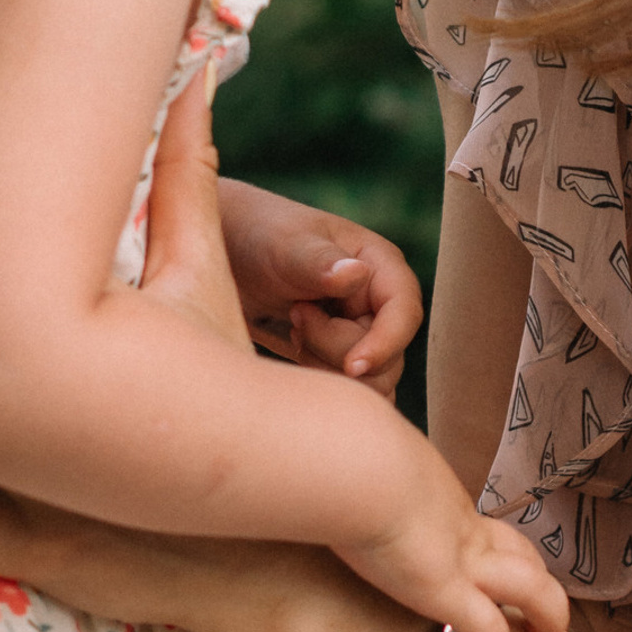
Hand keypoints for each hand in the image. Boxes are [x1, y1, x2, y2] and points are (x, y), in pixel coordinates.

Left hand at [219, 178, 422, 397]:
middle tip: (297, 316)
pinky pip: (349, 394)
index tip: (351, 366)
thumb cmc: (260, 237)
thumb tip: (356, 274)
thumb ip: (319, 261)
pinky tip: (294, 349)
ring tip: (295, 329)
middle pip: (388, 359)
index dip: (386, 344)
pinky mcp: (339, 359)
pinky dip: (321, 383)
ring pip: (370, 383)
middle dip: (337, 351)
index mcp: (379, 266)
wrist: (226, 257)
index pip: (405, 314)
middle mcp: (378, 303)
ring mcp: (361, 333)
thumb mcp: (285, 245)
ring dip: (326, 367)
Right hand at [332, 449, 570, 631]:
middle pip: (520, 550)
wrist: (358, 464)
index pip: (477, 524)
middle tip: (529, 605)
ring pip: (534, 587)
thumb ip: (364, 477)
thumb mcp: (363, 462)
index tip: (474, 568)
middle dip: (534, 578)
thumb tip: (342, 475)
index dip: (487, 548)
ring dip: (548, 614)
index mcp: (440, 499)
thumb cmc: (352, 454)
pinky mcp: (448, 591)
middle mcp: (462, 527)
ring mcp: (463, 558)